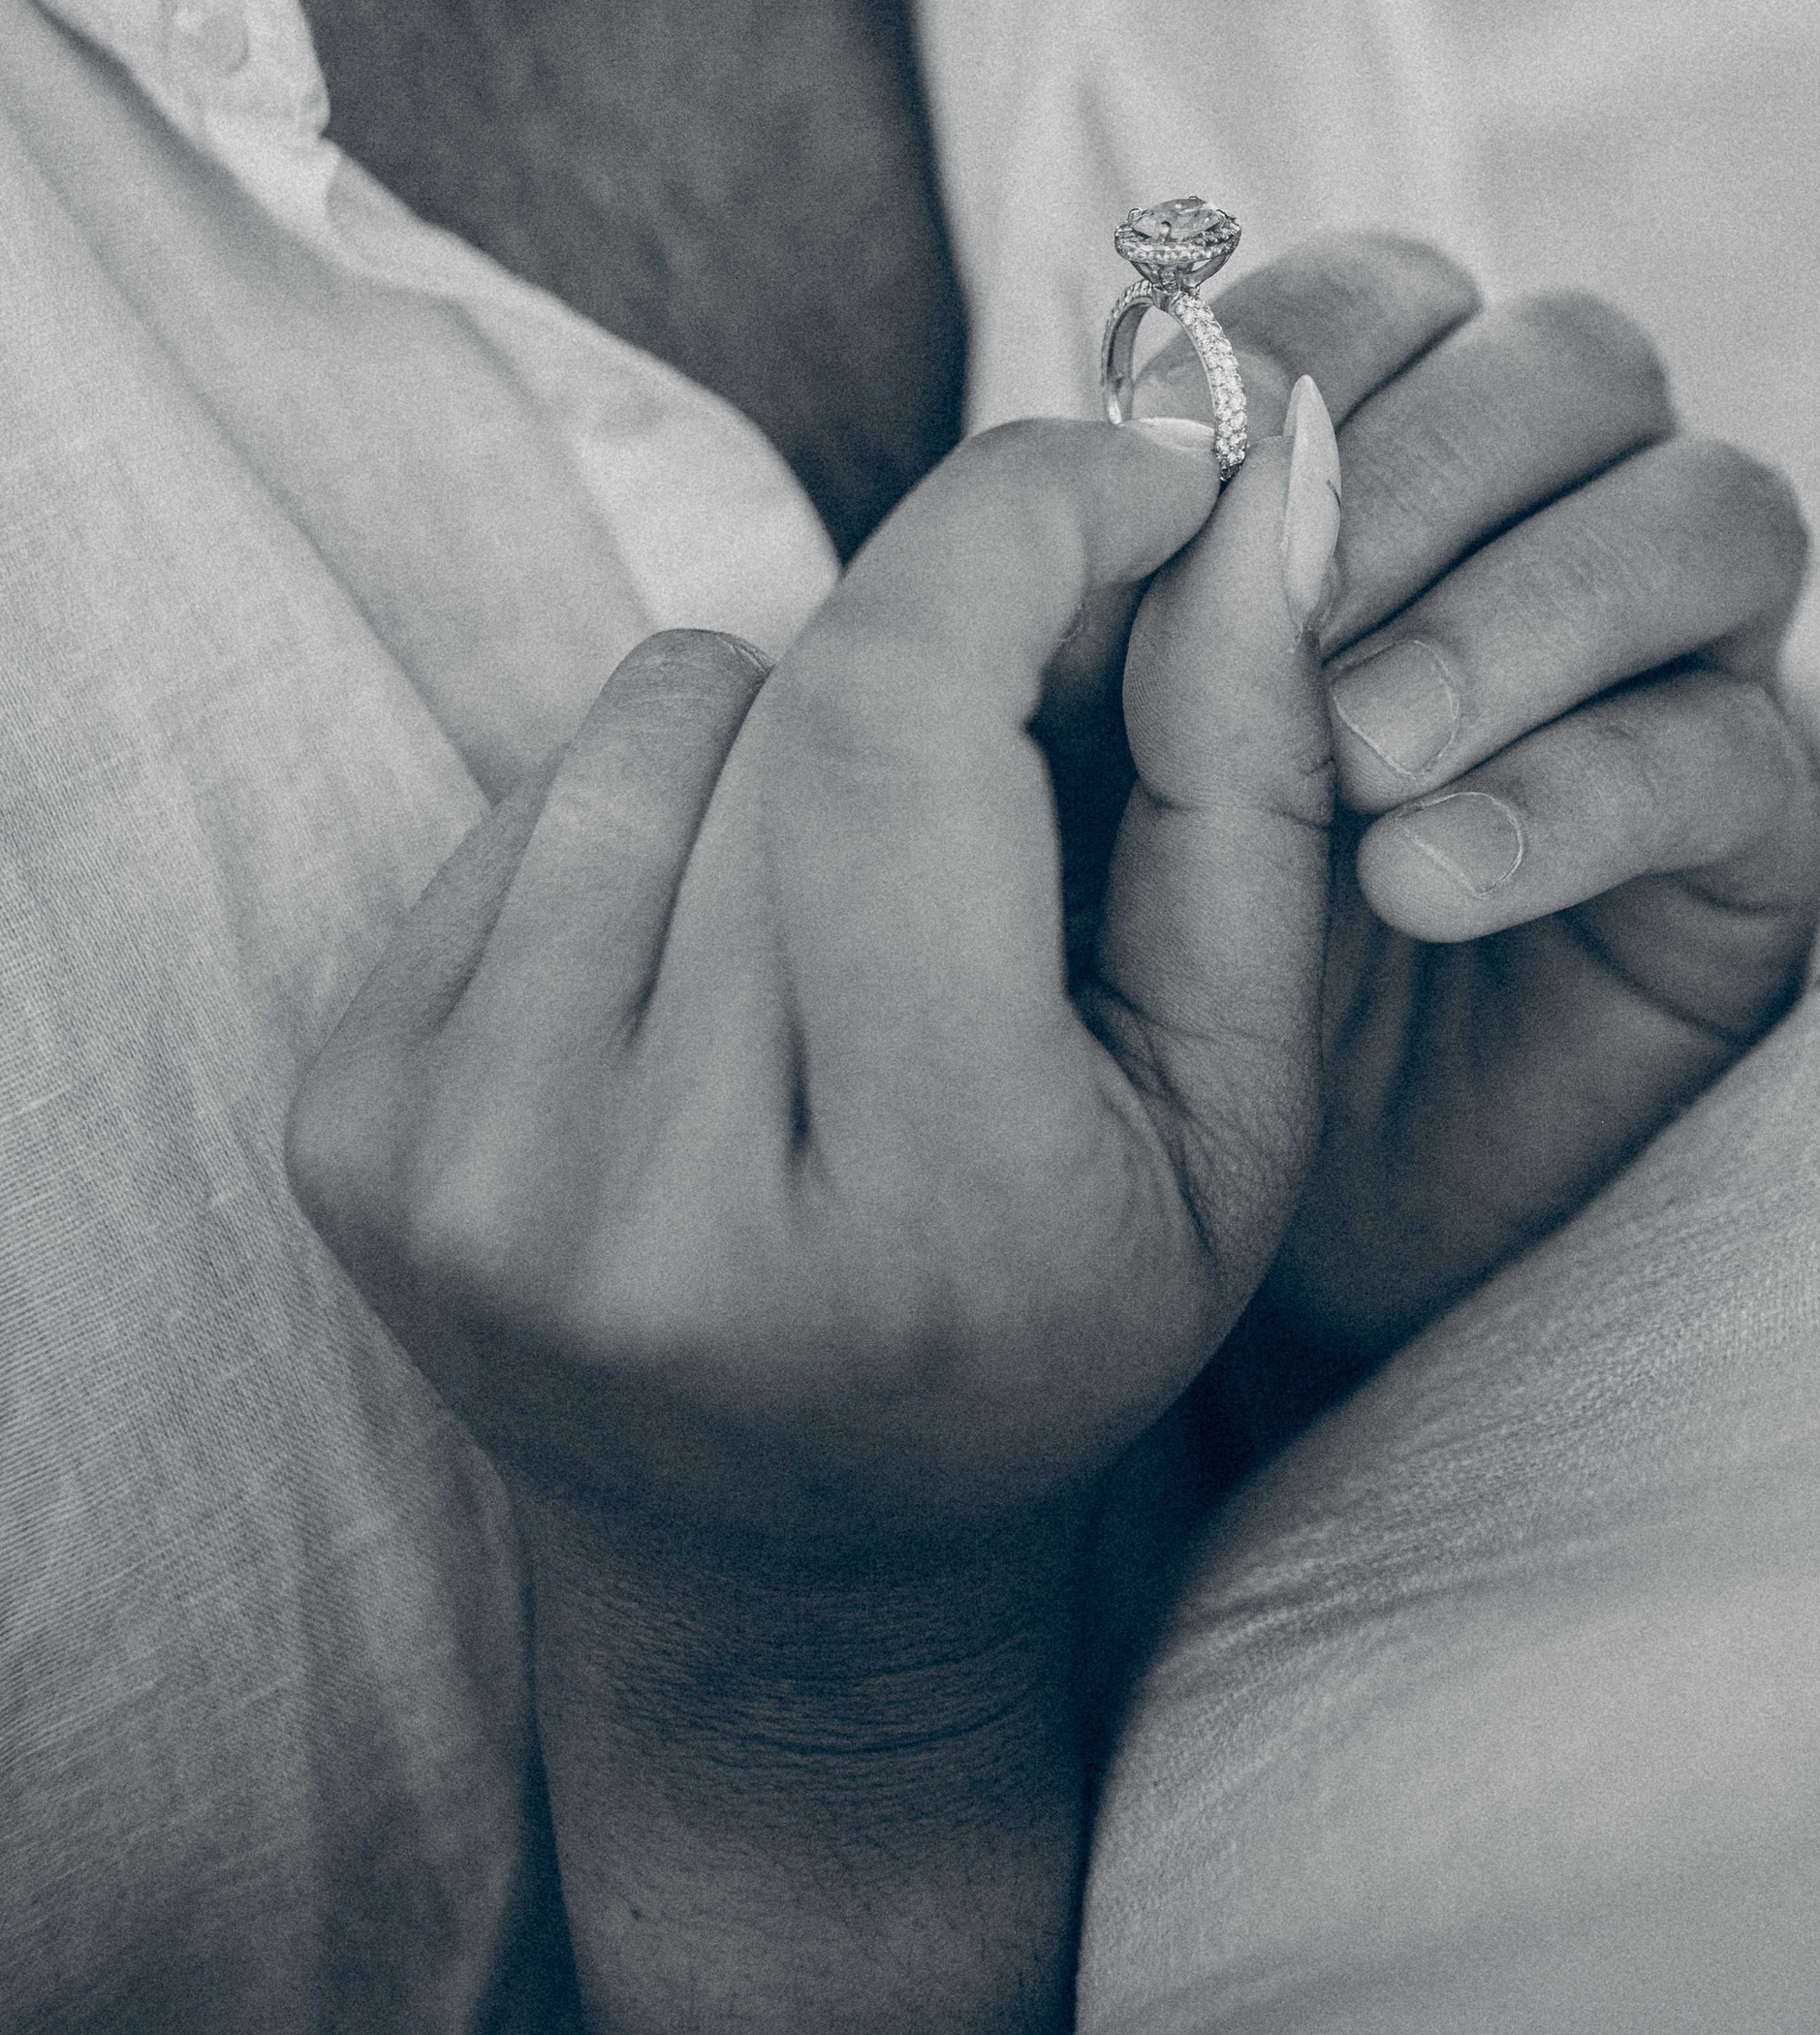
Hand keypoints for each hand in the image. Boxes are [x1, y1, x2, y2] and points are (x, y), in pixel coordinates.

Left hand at [286, 410, 1342, 1557]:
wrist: (782, 1566)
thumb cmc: (1057, 1302)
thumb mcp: (1237, 1092)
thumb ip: (1249, 788)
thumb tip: (1247, 487)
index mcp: (918, 1206)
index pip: (900, 723)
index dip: (1020, 526)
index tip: (1138, 468)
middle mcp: (655, 1206)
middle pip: (796, 702)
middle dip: (948, 627)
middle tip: (1040, 694)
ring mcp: (473, 1169)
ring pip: (655, 711)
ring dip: (793, 733)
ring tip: (860, 900)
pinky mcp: (356, 1126)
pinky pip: (535, 789)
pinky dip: (660, 816)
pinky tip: (723, 966)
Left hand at [1115, 234, 1819, 1392]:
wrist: (1263, 1220)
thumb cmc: (1166, 947)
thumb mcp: (1116, 757)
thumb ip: (1146, 599)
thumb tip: (1154, 432)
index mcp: (1408, 454)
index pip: (1401, 294)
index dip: (1296, 339)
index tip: (1157, 455)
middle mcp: (1573, 527)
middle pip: (1578, 361)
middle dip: (1414, 459)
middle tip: (1270, 607)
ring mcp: (1693, 677)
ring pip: (1708, 512)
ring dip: (1512, 611)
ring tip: (1350, 761)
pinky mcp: (1757, 852)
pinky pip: (1726, 753)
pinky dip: (1566, 797)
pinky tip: (1420, 884)